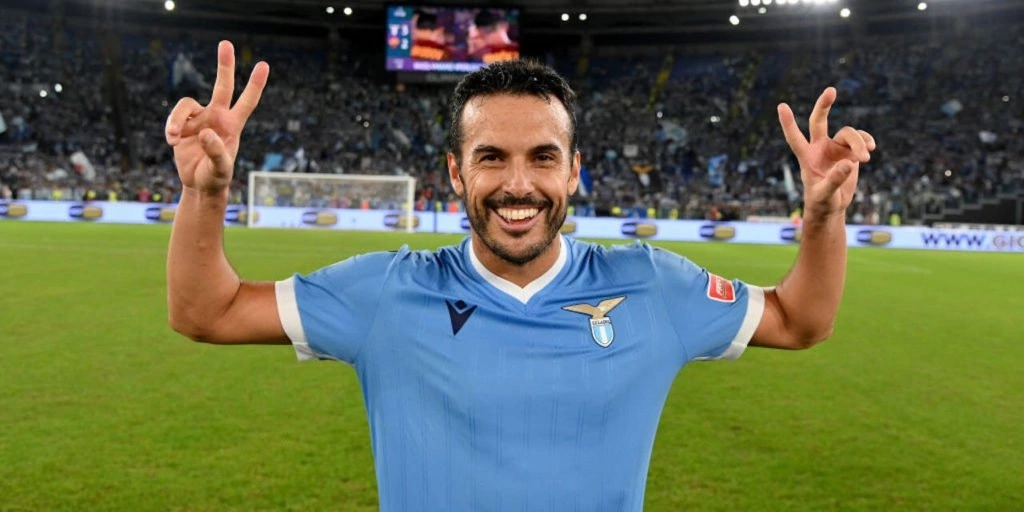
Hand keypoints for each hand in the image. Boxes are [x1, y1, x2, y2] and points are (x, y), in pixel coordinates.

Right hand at [165, 41, 268, 194]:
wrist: (200, 185)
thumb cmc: (216, 178)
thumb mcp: (220, 169)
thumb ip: (216, 152)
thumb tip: (205, 133)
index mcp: (233, 126)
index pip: (247, 102)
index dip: (255, 84)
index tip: (263, 64)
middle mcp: (217, 117)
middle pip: (222, 86)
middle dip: (225, 65)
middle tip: (226, 43)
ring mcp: (199, 120)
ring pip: (186, 105)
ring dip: (176, 119)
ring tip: (172, 137)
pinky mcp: (182, 125)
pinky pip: (174, 118)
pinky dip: (170, 127)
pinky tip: (172, 142)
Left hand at [777, 87, 875, 219]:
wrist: (832, 206)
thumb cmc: (822, 202)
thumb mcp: (825, 194)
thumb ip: (835, 180)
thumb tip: (849, 164)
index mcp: (806, 157)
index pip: (795, 138)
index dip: (788, 123)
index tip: (781, 105)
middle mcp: (819, 148)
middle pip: (819, 121)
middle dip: (823, 105)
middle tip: (831, 90)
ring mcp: (835, 148)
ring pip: (848, 134)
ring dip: (859, 143)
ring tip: (866, 158)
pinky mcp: (850, 152)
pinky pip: (860, 139)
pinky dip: (866, 142)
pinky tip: (871, 149)